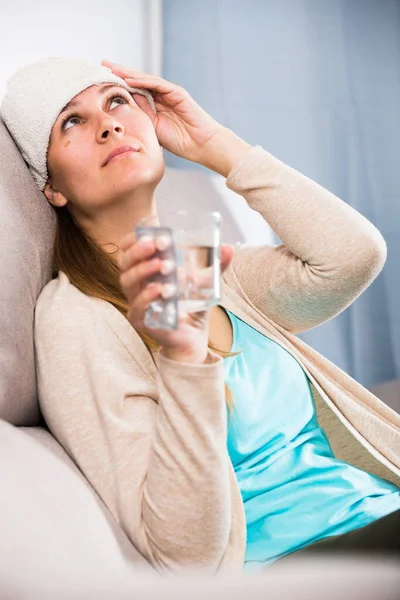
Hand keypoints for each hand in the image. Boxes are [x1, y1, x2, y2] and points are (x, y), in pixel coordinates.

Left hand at [101, 59, 224, 163]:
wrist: (201, 145)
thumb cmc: (180, 142)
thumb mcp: (153, 128)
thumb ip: (141, 115)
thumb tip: (126, 103)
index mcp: (156, 105)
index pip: (135, 91)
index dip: (119, 84)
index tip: (102, 80)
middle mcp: (162, 96)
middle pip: (138, 80)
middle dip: (120, 72)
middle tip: (103, 64)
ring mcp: (170, 92)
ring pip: (146, 79)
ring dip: (128, 73)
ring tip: (112, 68)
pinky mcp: (177, 92)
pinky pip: (157, 84)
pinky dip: (143, 80)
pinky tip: (129, 78)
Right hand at [118, 232, 233, 362]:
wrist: (193, 337)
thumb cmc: (192, 306)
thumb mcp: (205, 283)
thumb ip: (216, 266)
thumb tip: (230, 248)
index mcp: (145, 270)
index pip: (128, 250)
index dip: (135, 240)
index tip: (151, 232)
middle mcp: (136, 284)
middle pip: (125, 263)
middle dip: (138, 251)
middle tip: (156, 244)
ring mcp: (136, 302)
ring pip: (128, 282)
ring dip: (144, 270)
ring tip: (164, 265)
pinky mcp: (141, 319)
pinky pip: (138, 305)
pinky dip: (147, 295)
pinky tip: (160, 289)